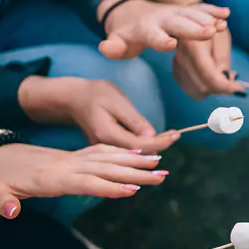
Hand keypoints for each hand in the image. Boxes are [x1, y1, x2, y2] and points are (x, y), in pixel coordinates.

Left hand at [0, 143, 166, 218]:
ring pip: (108, 157)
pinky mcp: (73, 156)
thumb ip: (3, 201)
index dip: (109, 187)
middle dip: (136, 172)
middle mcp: (68, 164)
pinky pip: (101, 151)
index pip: (87, 182)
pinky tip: (137, 153)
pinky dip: (121, 152)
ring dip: (135, 159)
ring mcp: (72, 158)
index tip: (134, 190)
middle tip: (163, 175)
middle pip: (107, 168)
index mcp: (52, 177)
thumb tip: (11, 212)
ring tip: (159, 163)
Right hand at [18, 76, 177, 152]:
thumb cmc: (94, 94)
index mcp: (108, 135)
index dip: (161, 141)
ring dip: (154, 146)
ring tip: (170, 135)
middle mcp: (105, 147)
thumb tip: (152, 135)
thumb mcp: (116, 101)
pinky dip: (143, 145)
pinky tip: (154, 137)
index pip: (142, 145)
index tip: (176, 134)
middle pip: (140, 154)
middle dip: (160, 145)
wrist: (72, 98)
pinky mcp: (106, 149)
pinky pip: (129, 151)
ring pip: (135, 154)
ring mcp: (105, 150)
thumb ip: (134, 120)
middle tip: (176, 134)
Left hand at [98, 0, 229, 59]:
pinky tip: (226, 14)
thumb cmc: (126, 34)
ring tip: (222, 25)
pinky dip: (212, 11)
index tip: (171, 44)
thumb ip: (113, 47)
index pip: (153, 36)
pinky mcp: (185, 12)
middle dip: (195, 28)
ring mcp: (176, 13)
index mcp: (146, 29)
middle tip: (210, 32)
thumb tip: (105, 47)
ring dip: (208, 19)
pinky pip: (199, 10)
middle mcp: (163, 19)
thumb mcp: (117, 42)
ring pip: (193, 15)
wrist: (131, 12)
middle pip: (180, 24)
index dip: (161, 40)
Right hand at [172, 29, 242, 98]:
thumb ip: (222, 60)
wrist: (192, 21)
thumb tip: (227, 81)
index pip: (209, 76)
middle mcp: (181, 57)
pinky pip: (194, 91)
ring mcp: (177, 66)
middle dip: (221, 87)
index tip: (239, 88)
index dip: (226, 86)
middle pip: (203, 86)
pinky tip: (213, 77)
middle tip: (234, 80)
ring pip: (198, 91)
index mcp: (192, 45)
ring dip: (214, 88)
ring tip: (223, 76)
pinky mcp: (177, 73)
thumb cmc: (211, 26)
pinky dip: (206, 88)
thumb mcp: (222, 37)